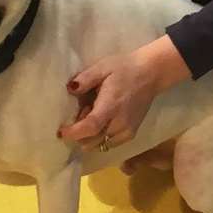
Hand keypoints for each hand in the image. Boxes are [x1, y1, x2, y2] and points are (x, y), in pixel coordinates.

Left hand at [57, 36, 190, 150]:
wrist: (151, 74)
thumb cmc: (125, 68)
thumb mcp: (102, 67)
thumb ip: (85, 79)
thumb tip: (70, 89)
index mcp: (111, 106)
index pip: (90, 127)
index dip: (74, 133)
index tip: (61, 132)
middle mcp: (119, 123)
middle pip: (91, 141)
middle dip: (79, 133)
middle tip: (82, 113)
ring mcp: (127, 131)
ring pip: (99, 145)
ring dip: (89, 137)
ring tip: (93, 116)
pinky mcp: (131, 134)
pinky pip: (109, 144)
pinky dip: (100, 138)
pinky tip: (103, 122)